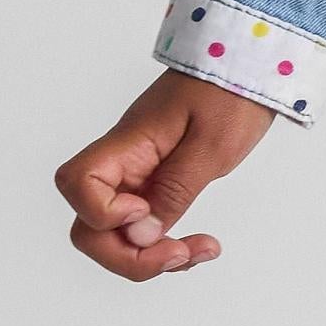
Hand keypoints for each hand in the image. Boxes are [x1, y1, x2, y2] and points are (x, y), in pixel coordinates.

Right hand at [54, 71, 277, 277]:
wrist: (248, 69)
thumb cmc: (231, 94)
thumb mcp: (212, 145)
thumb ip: (176, 190)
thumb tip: (142, 234)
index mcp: (129, 144)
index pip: (76, 183)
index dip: (102, 213)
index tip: (146, 211)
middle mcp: (123, 163)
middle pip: (88, 225)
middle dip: (127, 255)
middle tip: (180, 253)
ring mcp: (137, 176)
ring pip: (113, 235)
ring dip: (148, 257)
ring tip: (198, 251)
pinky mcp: (155, 185)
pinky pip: (142, 228)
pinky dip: (163, 245)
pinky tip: (197, 246)